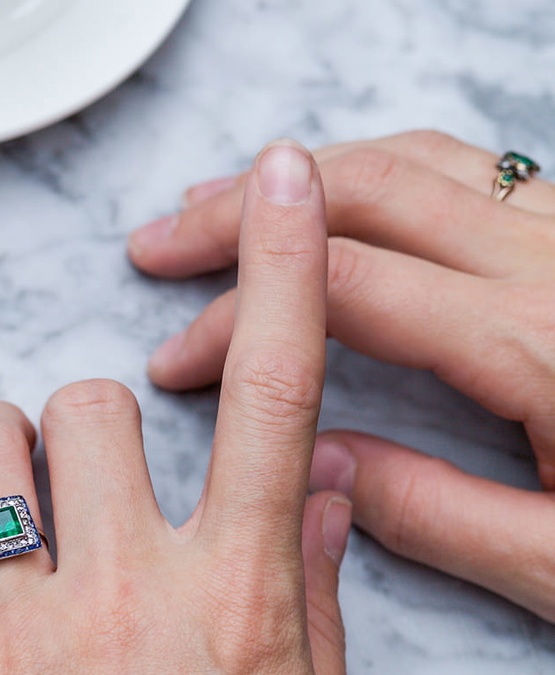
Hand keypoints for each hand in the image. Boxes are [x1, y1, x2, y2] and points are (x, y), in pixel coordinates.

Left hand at [0, 142, 355, 674]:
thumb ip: (307, 601)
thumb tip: (308, 488)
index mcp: (235, 610)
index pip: (272, 397)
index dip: (287, 269)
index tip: (286, 182)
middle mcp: (118, 603)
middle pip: (84, 404)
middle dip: (96, 429)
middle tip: (102, 499)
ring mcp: (5, 645)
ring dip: (1, 462)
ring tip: (19, 530)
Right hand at [129, 130, 554, 621]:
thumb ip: (435, 516)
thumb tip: (320, 466)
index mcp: (536, 343)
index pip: (339, 297)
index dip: (238, 317)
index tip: (179, 361)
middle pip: (365, 187)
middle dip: (242, 209)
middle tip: (157, 243)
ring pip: (419, 158)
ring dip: (307, 179)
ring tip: (225, 210)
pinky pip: (474, 167)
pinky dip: (383, 173)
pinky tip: (344, 208)